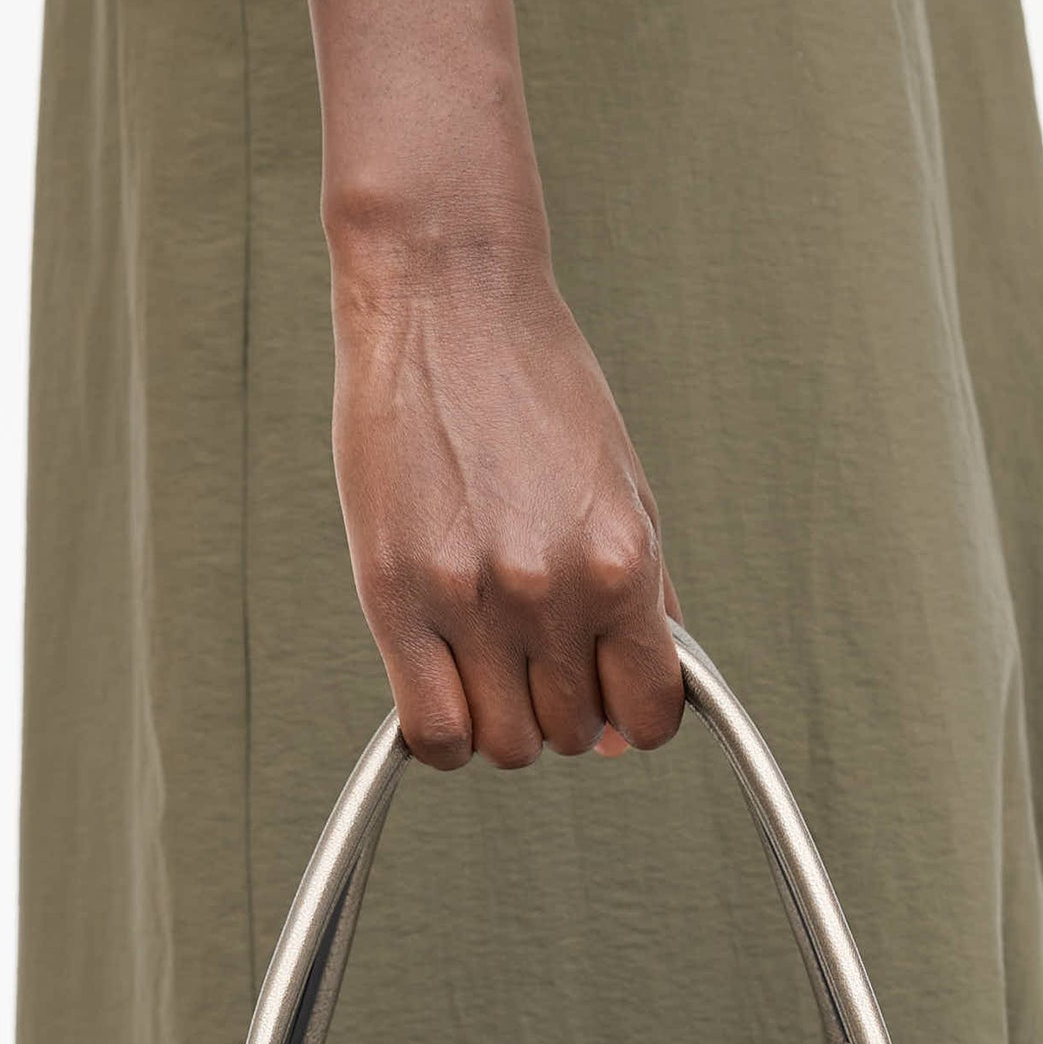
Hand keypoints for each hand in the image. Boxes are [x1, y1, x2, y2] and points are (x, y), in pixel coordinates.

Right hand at [331, 241, 685, 771]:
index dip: (631, 716)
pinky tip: (444, 681)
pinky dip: (445, 733)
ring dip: (500, 718)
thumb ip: (643, 611)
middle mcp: (552, 589)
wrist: (448, 298)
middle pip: (571, 734)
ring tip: (487, 654)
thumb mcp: (624, 492)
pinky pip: (433, 732)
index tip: (607, 692)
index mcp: (623, 563)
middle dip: (560, 707)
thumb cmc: (536, 387)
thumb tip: (634, 730)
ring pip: (503, 745)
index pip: (648, 713)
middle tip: (534, 648)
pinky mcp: (394, 596)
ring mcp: (471, 597)